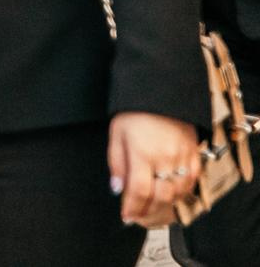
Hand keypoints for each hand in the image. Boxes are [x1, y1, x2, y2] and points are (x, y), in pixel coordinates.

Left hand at [109, 111, 198, 227]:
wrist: (162, 94)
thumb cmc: (134, 113)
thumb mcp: (116, 135)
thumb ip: (116, 164)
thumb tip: (117, 189)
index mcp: (142, 153)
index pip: (139, 191)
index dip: (133, 208)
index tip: (126, 216)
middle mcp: (165, 158)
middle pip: (160, 197)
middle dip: (147, 212)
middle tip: (137, 217)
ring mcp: (183, 158)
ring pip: (177, 193)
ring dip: (164, 206)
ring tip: (150, 209)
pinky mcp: (195, 156)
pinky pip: (191, 183)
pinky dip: (180, 194)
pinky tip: (169, 196)